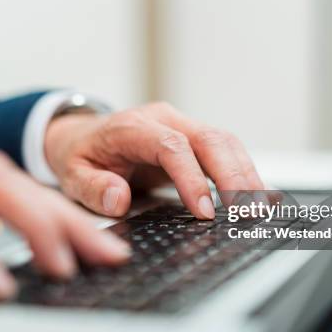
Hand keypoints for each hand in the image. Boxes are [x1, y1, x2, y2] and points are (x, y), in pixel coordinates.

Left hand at [45, 102, 263, 218]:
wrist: (84, 135)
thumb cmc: (81, 155)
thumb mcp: (72, 175)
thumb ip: (93, 188)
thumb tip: (119, 198)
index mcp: (132, 127)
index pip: (171, 147)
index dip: (192, 179)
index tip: (205, 212)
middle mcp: (163, 120)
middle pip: (209, 139)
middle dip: (233, 176)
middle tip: (248, 211)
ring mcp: (181, 125)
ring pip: (224, 142)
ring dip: (245, 174)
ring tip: (259, 207)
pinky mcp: (193, 138)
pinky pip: (224, 150)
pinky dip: (243, 171)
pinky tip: (256, 194)